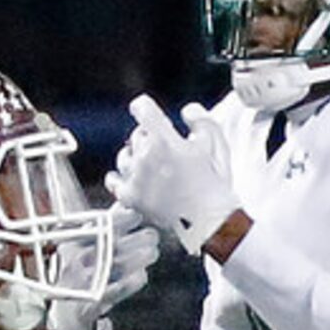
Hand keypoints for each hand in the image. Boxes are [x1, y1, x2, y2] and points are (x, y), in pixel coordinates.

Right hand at [45, 203, 159, 329]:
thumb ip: (104, 227)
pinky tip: (142, 276)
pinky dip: (131, 282)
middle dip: (134, 237)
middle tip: (152, 236)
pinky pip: (114, 290)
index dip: (119, 218)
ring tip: (153, 252)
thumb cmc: (81, 276)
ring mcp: (82, 282)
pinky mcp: (91, 303)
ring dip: (138, 257)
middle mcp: (75, 261)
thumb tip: (125, 203)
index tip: (136, 215)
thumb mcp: (85, 249)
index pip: (96, 225)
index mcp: (72, 243)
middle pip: (108, 243)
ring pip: (115, 265)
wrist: (66, 317)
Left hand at [108, 96, 240, 256]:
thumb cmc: (215, 183)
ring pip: (124, 156)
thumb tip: (184, 112)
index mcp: (163, 140)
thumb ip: (200, 119)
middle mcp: (144, 156)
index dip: (147, 109)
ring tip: (153, 168)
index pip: (141, 107)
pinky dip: (121, 178)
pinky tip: (134, 179)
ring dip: (136, 158)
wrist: (212, 222)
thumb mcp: (216, 143)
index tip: (153, 117)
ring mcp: (135, 178)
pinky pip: (113, 181)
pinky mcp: (130, 198)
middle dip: (150, 139)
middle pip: (136, 135)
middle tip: (167, 153)